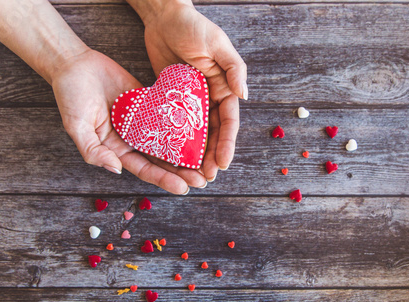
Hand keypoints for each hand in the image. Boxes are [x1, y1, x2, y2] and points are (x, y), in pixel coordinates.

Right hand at [51, 49, 206, 193]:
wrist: (75, 64)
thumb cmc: (70, 95)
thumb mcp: (76, 126)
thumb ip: (94, 151)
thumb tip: (116, 169)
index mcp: (116, 150)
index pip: (144, 169)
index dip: (163, 179)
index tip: (183, 188)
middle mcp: (132, 139)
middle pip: (161, 160)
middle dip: (181, 172)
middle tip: (203, 180)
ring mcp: (142, 122)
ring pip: (168, 141)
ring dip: (186, 152)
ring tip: (207, 161)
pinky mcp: (149, 104)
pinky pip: (168, 116)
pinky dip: (182, 124)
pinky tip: (200, 131)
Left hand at [133, 0, 247, 180]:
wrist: (163, 17)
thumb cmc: (193, 26)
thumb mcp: (217, 43)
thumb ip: (233, 68)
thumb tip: (245, 96)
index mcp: (224, 86)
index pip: (228, 121)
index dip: (227, 143)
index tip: (223, 163)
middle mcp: (210, 96)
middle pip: (213, 132)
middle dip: (212, 155)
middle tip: (207, 177)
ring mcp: (191, 100)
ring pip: (196, 133)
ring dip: (196, 154)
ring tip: (192, 175)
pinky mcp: (172, 99)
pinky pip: (175, 124)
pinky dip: (176, 141)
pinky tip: (172, 157)